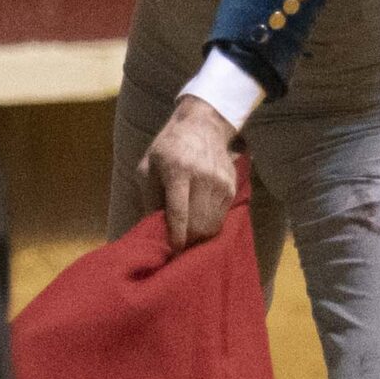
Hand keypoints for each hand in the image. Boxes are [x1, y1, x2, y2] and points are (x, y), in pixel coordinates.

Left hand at [135, 99, 238, 252]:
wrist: (202, 127)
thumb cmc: (167, 149)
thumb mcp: (148, 167)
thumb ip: (149, 197)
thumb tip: (153, 229)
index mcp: (178, 171)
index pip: (179, 212)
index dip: (176, 236)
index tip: (172, 251)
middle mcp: (203, 177)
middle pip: (198, 224)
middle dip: (187, 241)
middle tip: (176, 247)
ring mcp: (221, 182)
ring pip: (212, 225)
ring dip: (198, 236)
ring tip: (186, 236)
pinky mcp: (231, 186)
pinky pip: (221, 217)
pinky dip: (209, 225)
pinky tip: (198, 222)